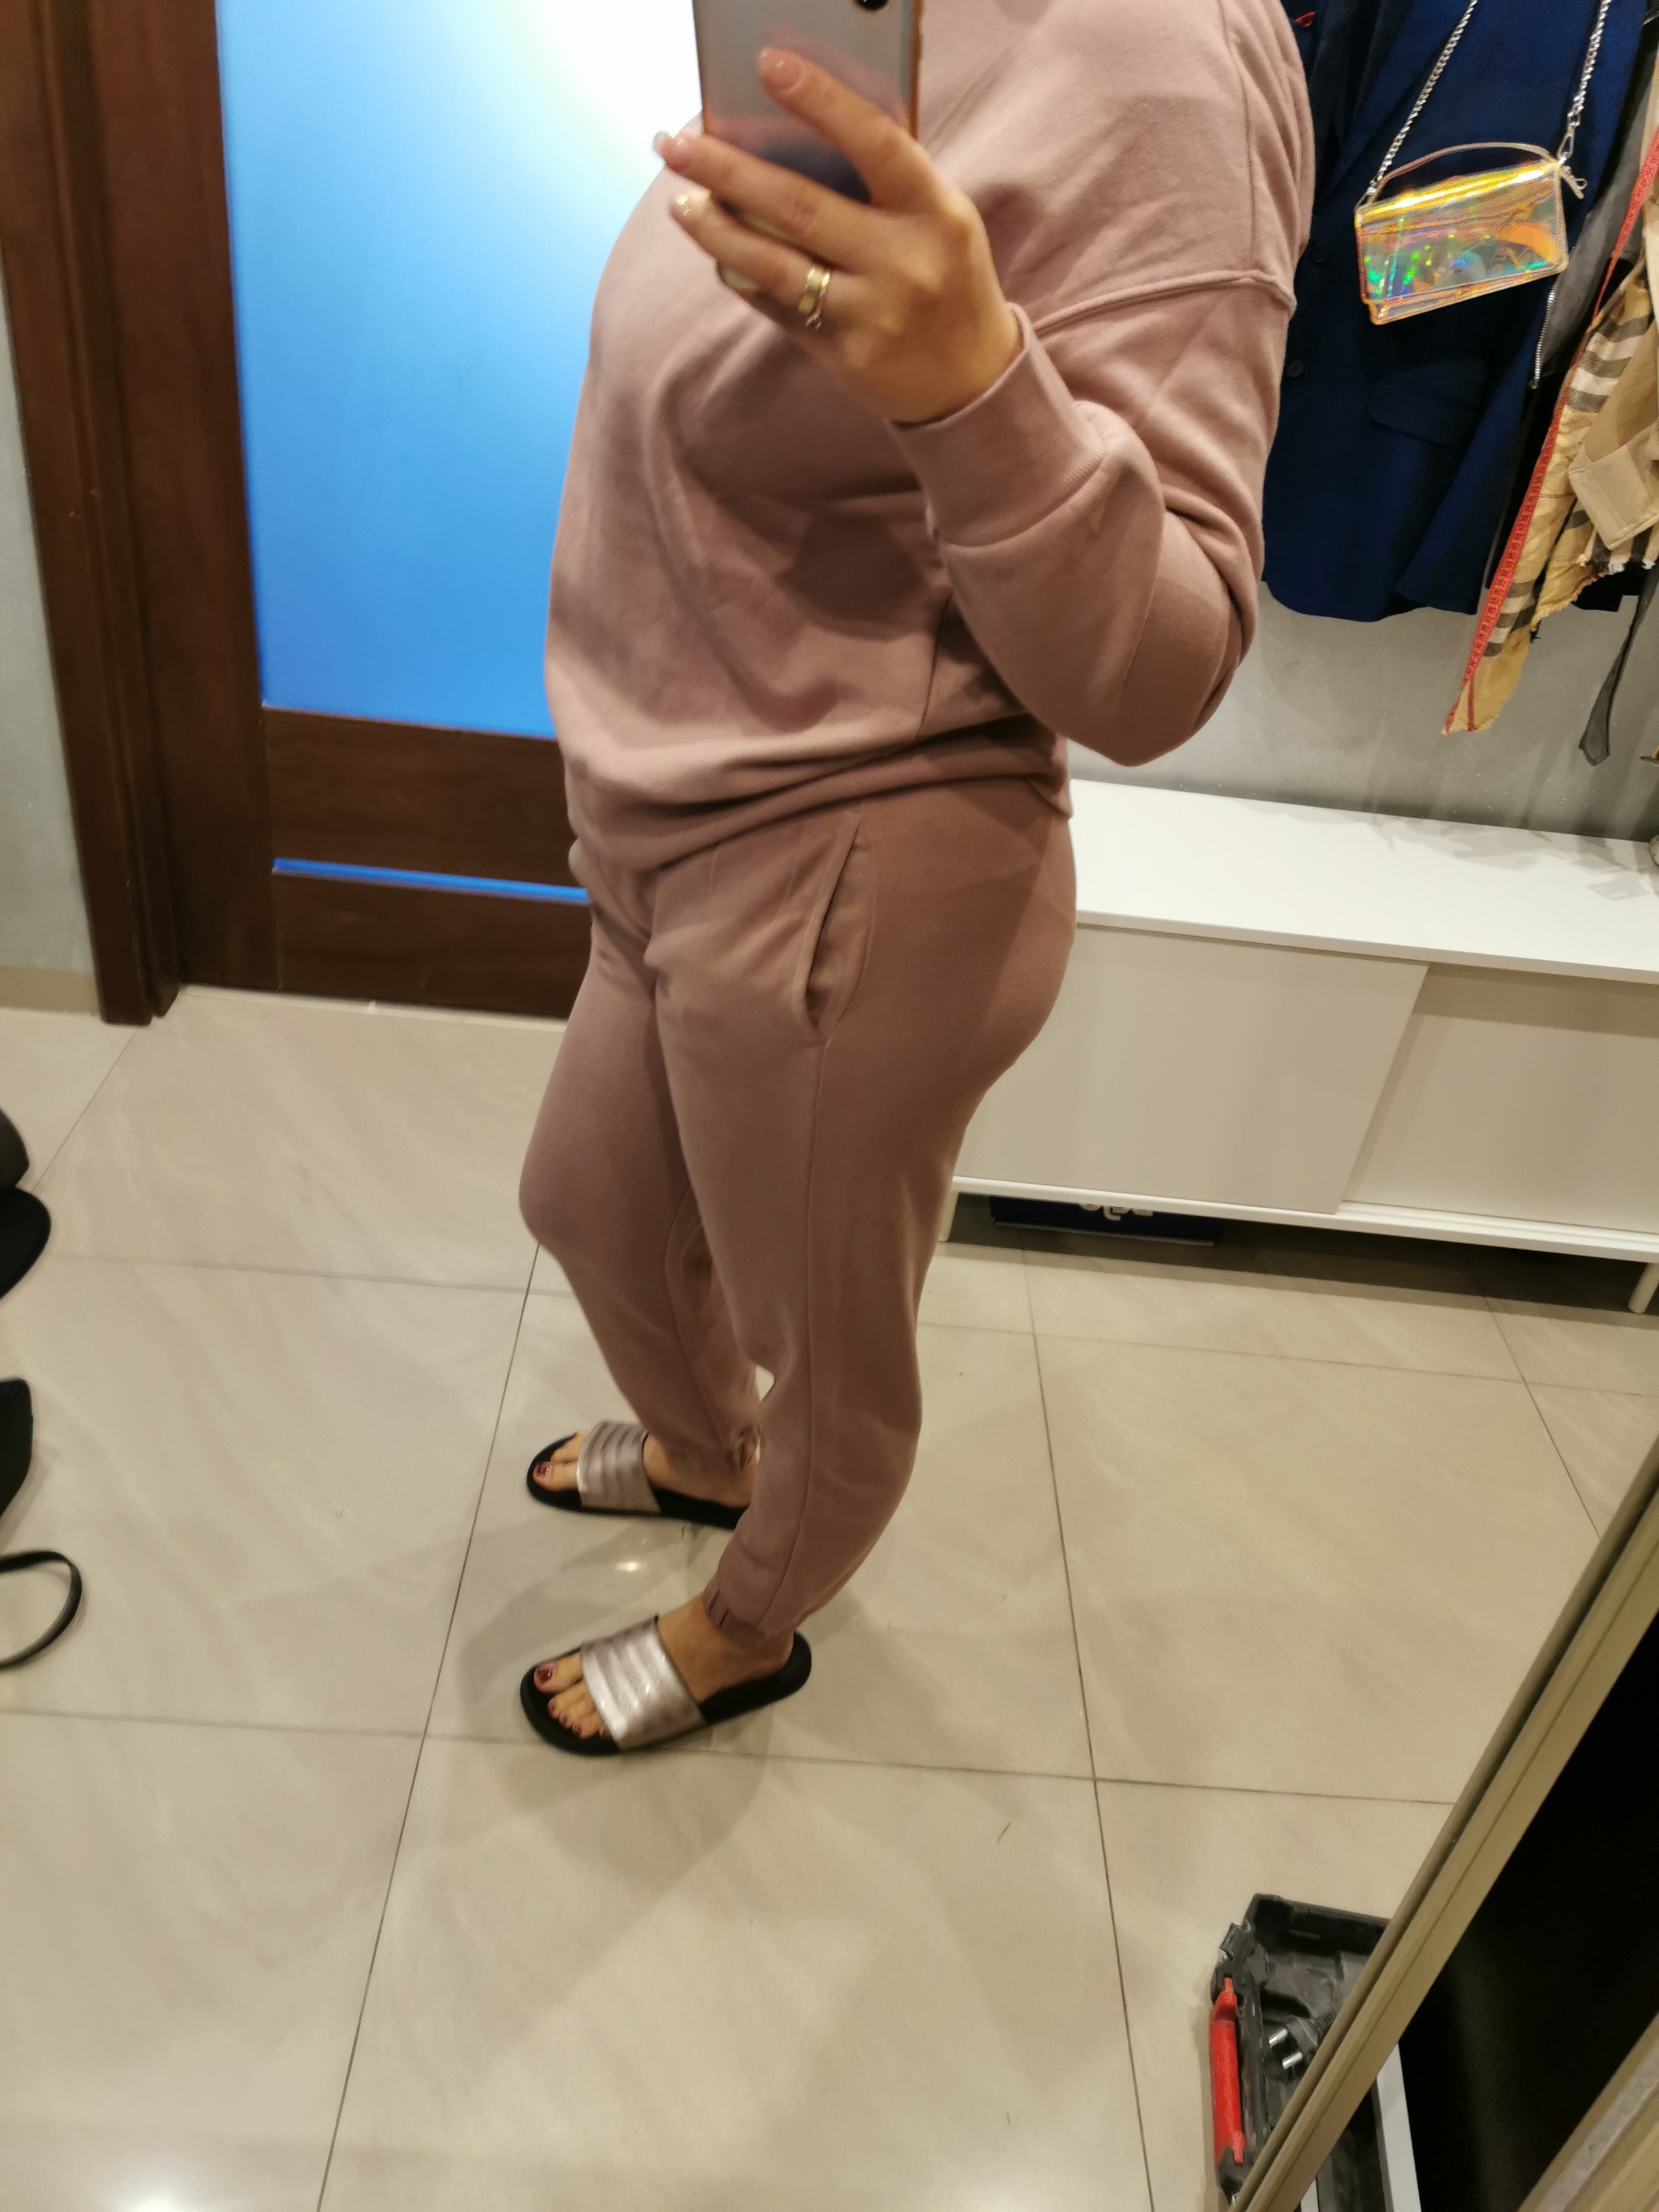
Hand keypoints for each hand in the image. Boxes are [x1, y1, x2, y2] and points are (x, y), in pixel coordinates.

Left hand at [655, 50, 1020, 425]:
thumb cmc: (948, 278)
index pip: (876, 143)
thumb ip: (887, 182)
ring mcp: (872, 315)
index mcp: (935, 214)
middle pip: (800, 207)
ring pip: (775, 266)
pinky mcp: (845, 357)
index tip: (769, 66)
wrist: (973, 381)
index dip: (822, 101)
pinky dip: (743, 279)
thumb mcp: (939, 219)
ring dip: (718, 231)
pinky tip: (720, 255)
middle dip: (728, 171)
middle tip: (675, 145)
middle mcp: (903, 263)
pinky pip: (779, 311)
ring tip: (682, 204)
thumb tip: (798, 134)